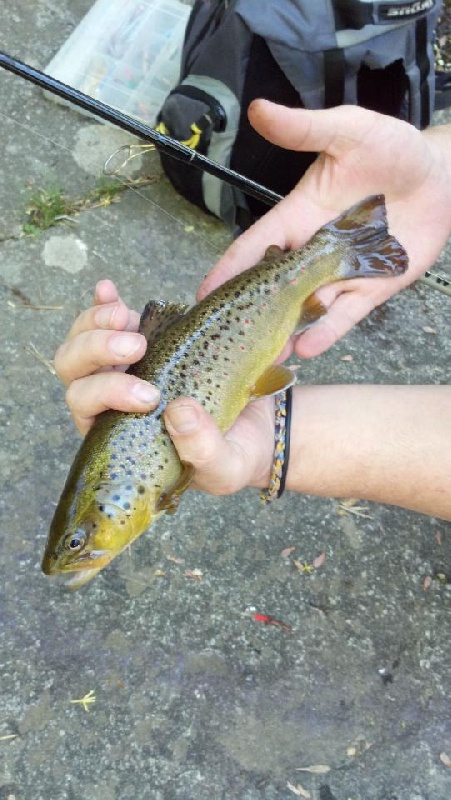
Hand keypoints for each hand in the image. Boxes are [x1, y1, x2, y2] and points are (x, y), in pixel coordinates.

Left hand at [55, 280, 274, 494]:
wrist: (254, 429)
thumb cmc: (232, 453)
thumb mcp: (226, 465)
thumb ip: (204, 450)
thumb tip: (177, 412)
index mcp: (115, 433)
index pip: (85, 407)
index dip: (106, 393)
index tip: (151, 396)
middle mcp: (107, 401)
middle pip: (72, 368)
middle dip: (96, 350)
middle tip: (138, 345)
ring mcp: (120, 369)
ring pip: (82, 339)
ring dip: (97, 322)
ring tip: (127, 315)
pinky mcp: (141, 344)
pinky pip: (107, 319)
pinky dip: (103, 302)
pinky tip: (108, 289)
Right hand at [198, 101, 450, 356]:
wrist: (440, 174)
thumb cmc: (391, 149)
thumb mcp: (348, 131)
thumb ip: (305, 129)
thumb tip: (259, 109)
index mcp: (297, 216)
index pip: (254, 246)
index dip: (228, 269)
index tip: (203, 295)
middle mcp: (312, 251)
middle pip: (274, 288)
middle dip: (252, 313)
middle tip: (227, 340)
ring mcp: (340, 274)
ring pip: (306, 309)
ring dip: (285, 332)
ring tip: (264, 356)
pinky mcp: (370, 288)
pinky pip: (345, 315)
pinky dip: (327, 332)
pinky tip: (307, 349)